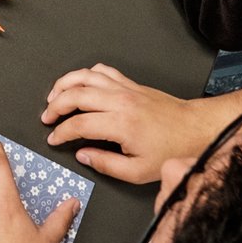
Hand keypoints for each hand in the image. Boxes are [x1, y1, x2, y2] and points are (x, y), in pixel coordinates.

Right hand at [42, 64, 234, 182]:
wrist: (195, 129)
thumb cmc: (170, 150)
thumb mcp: (138, 171)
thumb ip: (106, 164)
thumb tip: (83, 155)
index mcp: (120, 124)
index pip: (78, 124)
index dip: (61, 132)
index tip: (54, 139)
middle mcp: (120, 101)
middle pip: (75, 95)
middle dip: (55, 106)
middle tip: (47, 118)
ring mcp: (125, 88)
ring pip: (85, 76)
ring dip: (65, 84)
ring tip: (54, 96)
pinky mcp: (130, 83)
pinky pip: (102, 71)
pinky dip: (86, 74)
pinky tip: (79, 84)